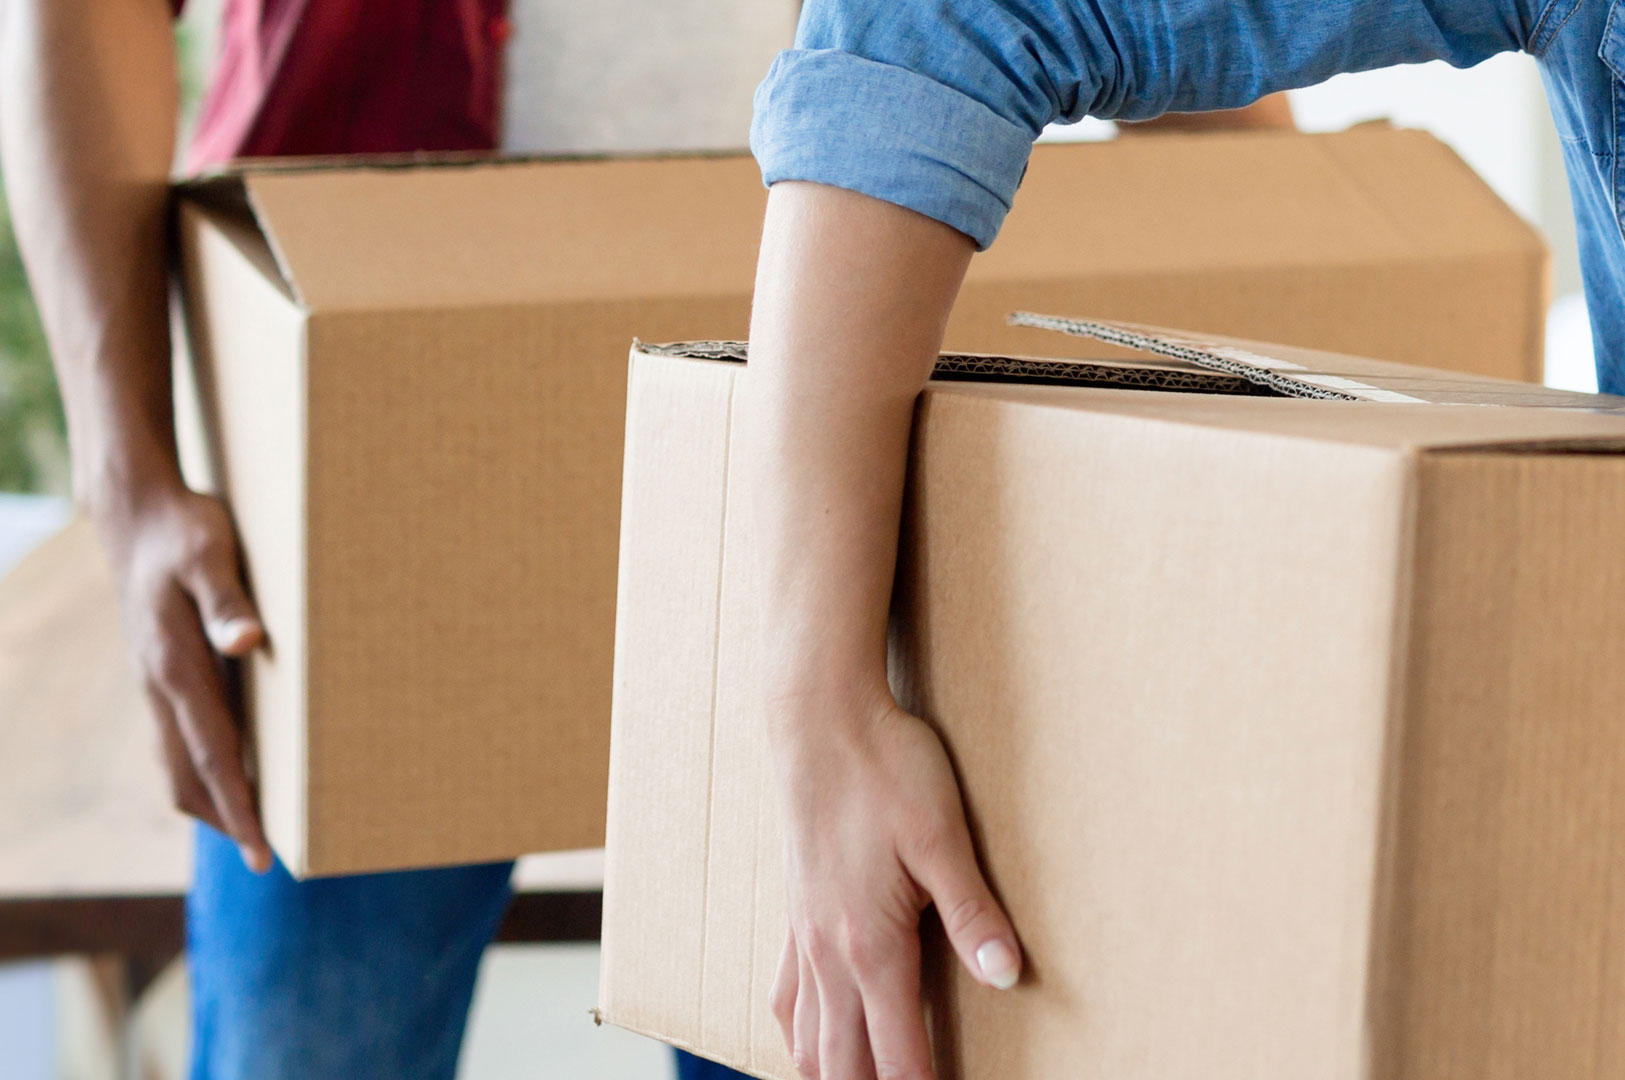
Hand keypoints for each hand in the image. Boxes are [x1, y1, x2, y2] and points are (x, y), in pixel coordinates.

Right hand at [95, 482, 271, 872]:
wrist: (135, 512)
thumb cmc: (185, 528)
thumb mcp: (212, 553)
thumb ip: (229, 599)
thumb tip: (249, 643)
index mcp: (176, 667)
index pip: (213, 757)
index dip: (239, 810)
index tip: (263, 855)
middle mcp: (159, 685)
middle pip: (188, 777)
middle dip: (226, 820)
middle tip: (268, 856)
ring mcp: (154, 682)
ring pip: (177, 763)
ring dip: (212, 799)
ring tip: (255, 826)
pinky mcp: (158, 673)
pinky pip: (177, 737)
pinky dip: (203, 767)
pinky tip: (235, 769)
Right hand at [769, 691, 1020, 1079]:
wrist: (820, 718)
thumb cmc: (884, 768)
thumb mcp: (942, 837)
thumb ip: (973, 914)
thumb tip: (1007, 976)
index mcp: (870, 945)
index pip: (898, 1055)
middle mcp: (828, 953)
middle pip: (843, 1063)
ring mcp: (802, 935)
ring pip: (807, 1039)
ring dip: (832, 1076)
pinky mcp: (792, 911)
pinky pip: (784, 997)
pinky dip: (799, 1035)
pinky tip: (811, 1040)